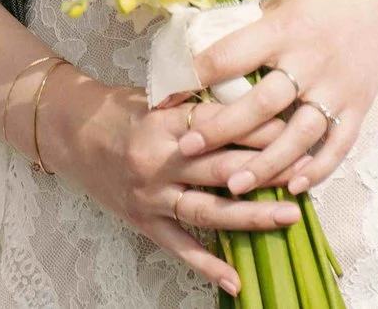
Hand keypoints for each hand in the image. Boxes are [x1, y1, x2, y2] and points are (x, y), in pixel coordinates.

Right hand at [37, 69, 302, 293]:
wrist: (69, 131)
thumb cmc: (120, 109)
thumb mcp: (157, 96)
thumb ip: (198, 102)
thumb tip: (250, 98)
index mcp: (165, 123)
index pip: (222, 125)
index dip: (262, 127)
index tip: (298, 126)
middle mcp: (159, 161)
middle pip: (222, 168)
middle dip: (269, 170)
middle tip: (308, 172)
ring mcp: (151, 195)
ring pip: (208, 210)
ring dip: (252, 216)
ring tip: (291, 217)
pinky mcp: (143, 221)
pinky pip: (180, 247)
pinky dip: (208, 265)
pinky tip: (237, 280)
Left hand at [181, 0, 377, 197]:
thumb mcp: (282, 1)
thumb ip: (248, 29)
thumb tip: (198, 51)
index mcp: (283, 30)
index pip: (229, 56)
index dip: (194, 76)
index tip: (165, 95)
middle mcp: (309, 62)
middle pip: (260, 104)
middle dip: (221, 129)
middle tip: (187, 148)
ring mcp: (336, 88)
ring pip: (297, 135)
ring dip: (265, 164)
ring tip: (232, 186)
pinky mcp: (359, 107)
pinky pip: (338, 146)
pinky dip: (317, 169)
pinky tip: (293, 186)